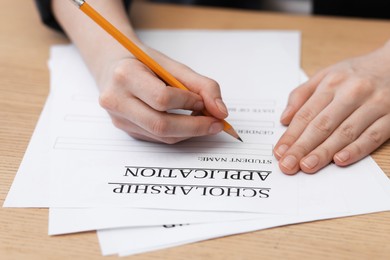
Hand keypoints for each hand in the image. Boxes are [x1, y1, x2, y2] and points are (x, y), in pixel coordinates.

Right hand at [97, 45, 227, 142]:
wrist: (113, 67)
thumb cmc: (145, 64)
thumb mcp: (172, 65)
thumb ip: (201, 85)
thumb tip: (221, 111)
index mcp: (125, 75)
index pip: (162, 98)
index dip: (189, 102)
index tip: (205, 102)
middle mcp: (115, 100)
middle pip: (160, 125)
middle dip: (194, 127)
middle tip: (216, 123)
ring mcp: (118, 118)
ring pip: (161, 136)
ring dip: (189, 132)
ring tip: (204, 121)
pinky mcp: (124, 129)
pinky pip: (157, 138)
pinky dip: (177, 133)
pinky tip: (186, 123)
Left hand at [274, 41, 389, 173]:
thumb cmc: (357, 73)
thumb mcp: (326, 74)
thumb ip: (302, 94)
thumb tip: (284, 118)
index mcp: (332, 82)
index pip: (306, 113)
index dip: (291, 135)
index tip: (279, 151)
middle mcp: (351, 92)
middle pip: (322, 124)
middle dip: (302, 147)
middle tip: (287, 165)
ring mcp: (373, 104)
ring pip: (345, 132)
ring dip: (324, 151)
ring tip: (307, 166)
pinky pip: (372, 135)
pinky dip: (356, 149)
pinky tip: (340, 160)